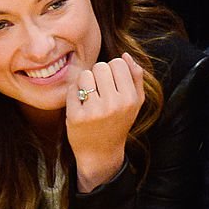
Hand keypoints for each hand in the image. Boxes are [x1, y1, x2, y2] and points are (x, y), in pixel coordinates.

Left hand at [66, 53, 144, 191]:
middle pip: (101, 66)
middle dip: (98, 76)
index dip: (113, 71)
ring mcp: (94, 110)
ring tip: (90, 97)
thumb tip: (126, 55)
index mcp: (130, 98)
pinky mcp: (77, 116)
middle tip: (100, 92)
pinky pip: (72, 88)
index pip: (118, 63)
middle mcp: (114, 104)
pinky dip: (74, 94)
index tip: (112, 84)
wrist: (101, 153)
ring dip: (85, 83)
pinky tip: (81, 106)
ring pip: (85, 75)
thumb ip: (136, 77)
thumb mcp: (135, 102)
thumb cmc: (118, 122)